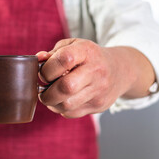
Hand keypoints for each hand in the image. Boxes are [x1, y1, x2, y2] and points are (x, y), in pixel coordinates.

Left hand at [37, 38, 153, 118]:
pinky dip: (61, 109)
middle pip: (66, 87)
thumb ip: (53, 53)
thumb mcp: (74, 45)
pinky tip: (62, 100)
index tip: (43, 73)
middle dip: (47, 92)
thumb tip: (38, 60)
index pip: (64, 59)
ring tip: (50, 96)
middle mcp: (95, 71)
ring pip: (67, 105)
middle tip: (42, 90)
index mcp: (86, 51)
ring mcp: (99, 90)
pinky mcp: (99, 105)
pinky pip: (72, 113)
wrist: (120, 70)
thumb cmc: (89, 56)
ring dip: (52, 103)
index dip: (47, 69)